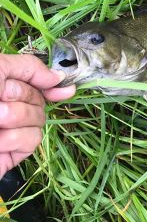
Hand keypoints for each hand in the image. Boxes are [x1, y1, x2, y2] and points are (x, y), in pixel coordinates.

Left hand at [0, 54, 75, 178]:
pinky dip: (15, 138)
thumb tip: (58, 77)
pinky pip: (32, 139)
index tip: (65, 88)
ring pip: (39, 118)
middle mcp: (8, 106)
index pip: (35, 80)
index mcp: (1, 86)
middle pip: (39, 97)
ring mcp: (10, 131)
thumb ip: (27, 68)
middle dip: (21, 96)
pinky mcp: (13, 153)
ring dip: (16, 117)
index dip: (51, 83)